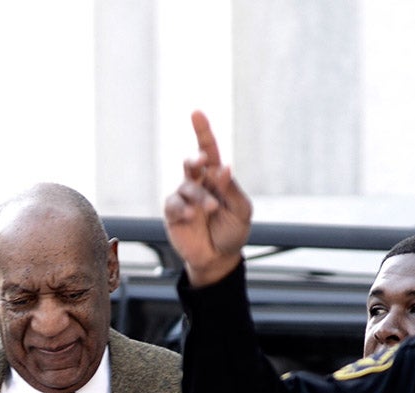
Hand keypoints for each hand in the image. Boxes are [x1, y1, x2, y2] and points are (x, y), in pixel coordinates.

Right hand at [163, 110, 253, 286]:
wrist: (219, 258)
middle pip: (191, 162)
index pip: (208, 150)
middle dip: (195, 159)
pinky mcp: (173, 214)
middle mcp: (198, 184)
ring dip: (200, 196)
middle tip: (201, 162)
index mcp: (216, 178)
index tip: (196, 113)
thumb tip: (223, 167)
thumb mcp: (241, 211)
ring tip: (212, 209)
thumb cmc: (232, 232)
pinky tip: (192, 216)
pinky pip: (173, 204)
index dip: (202, 131)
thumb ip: (231, 190)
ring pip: (186, 186)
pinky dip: (183, 208)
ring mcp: (184, 198)